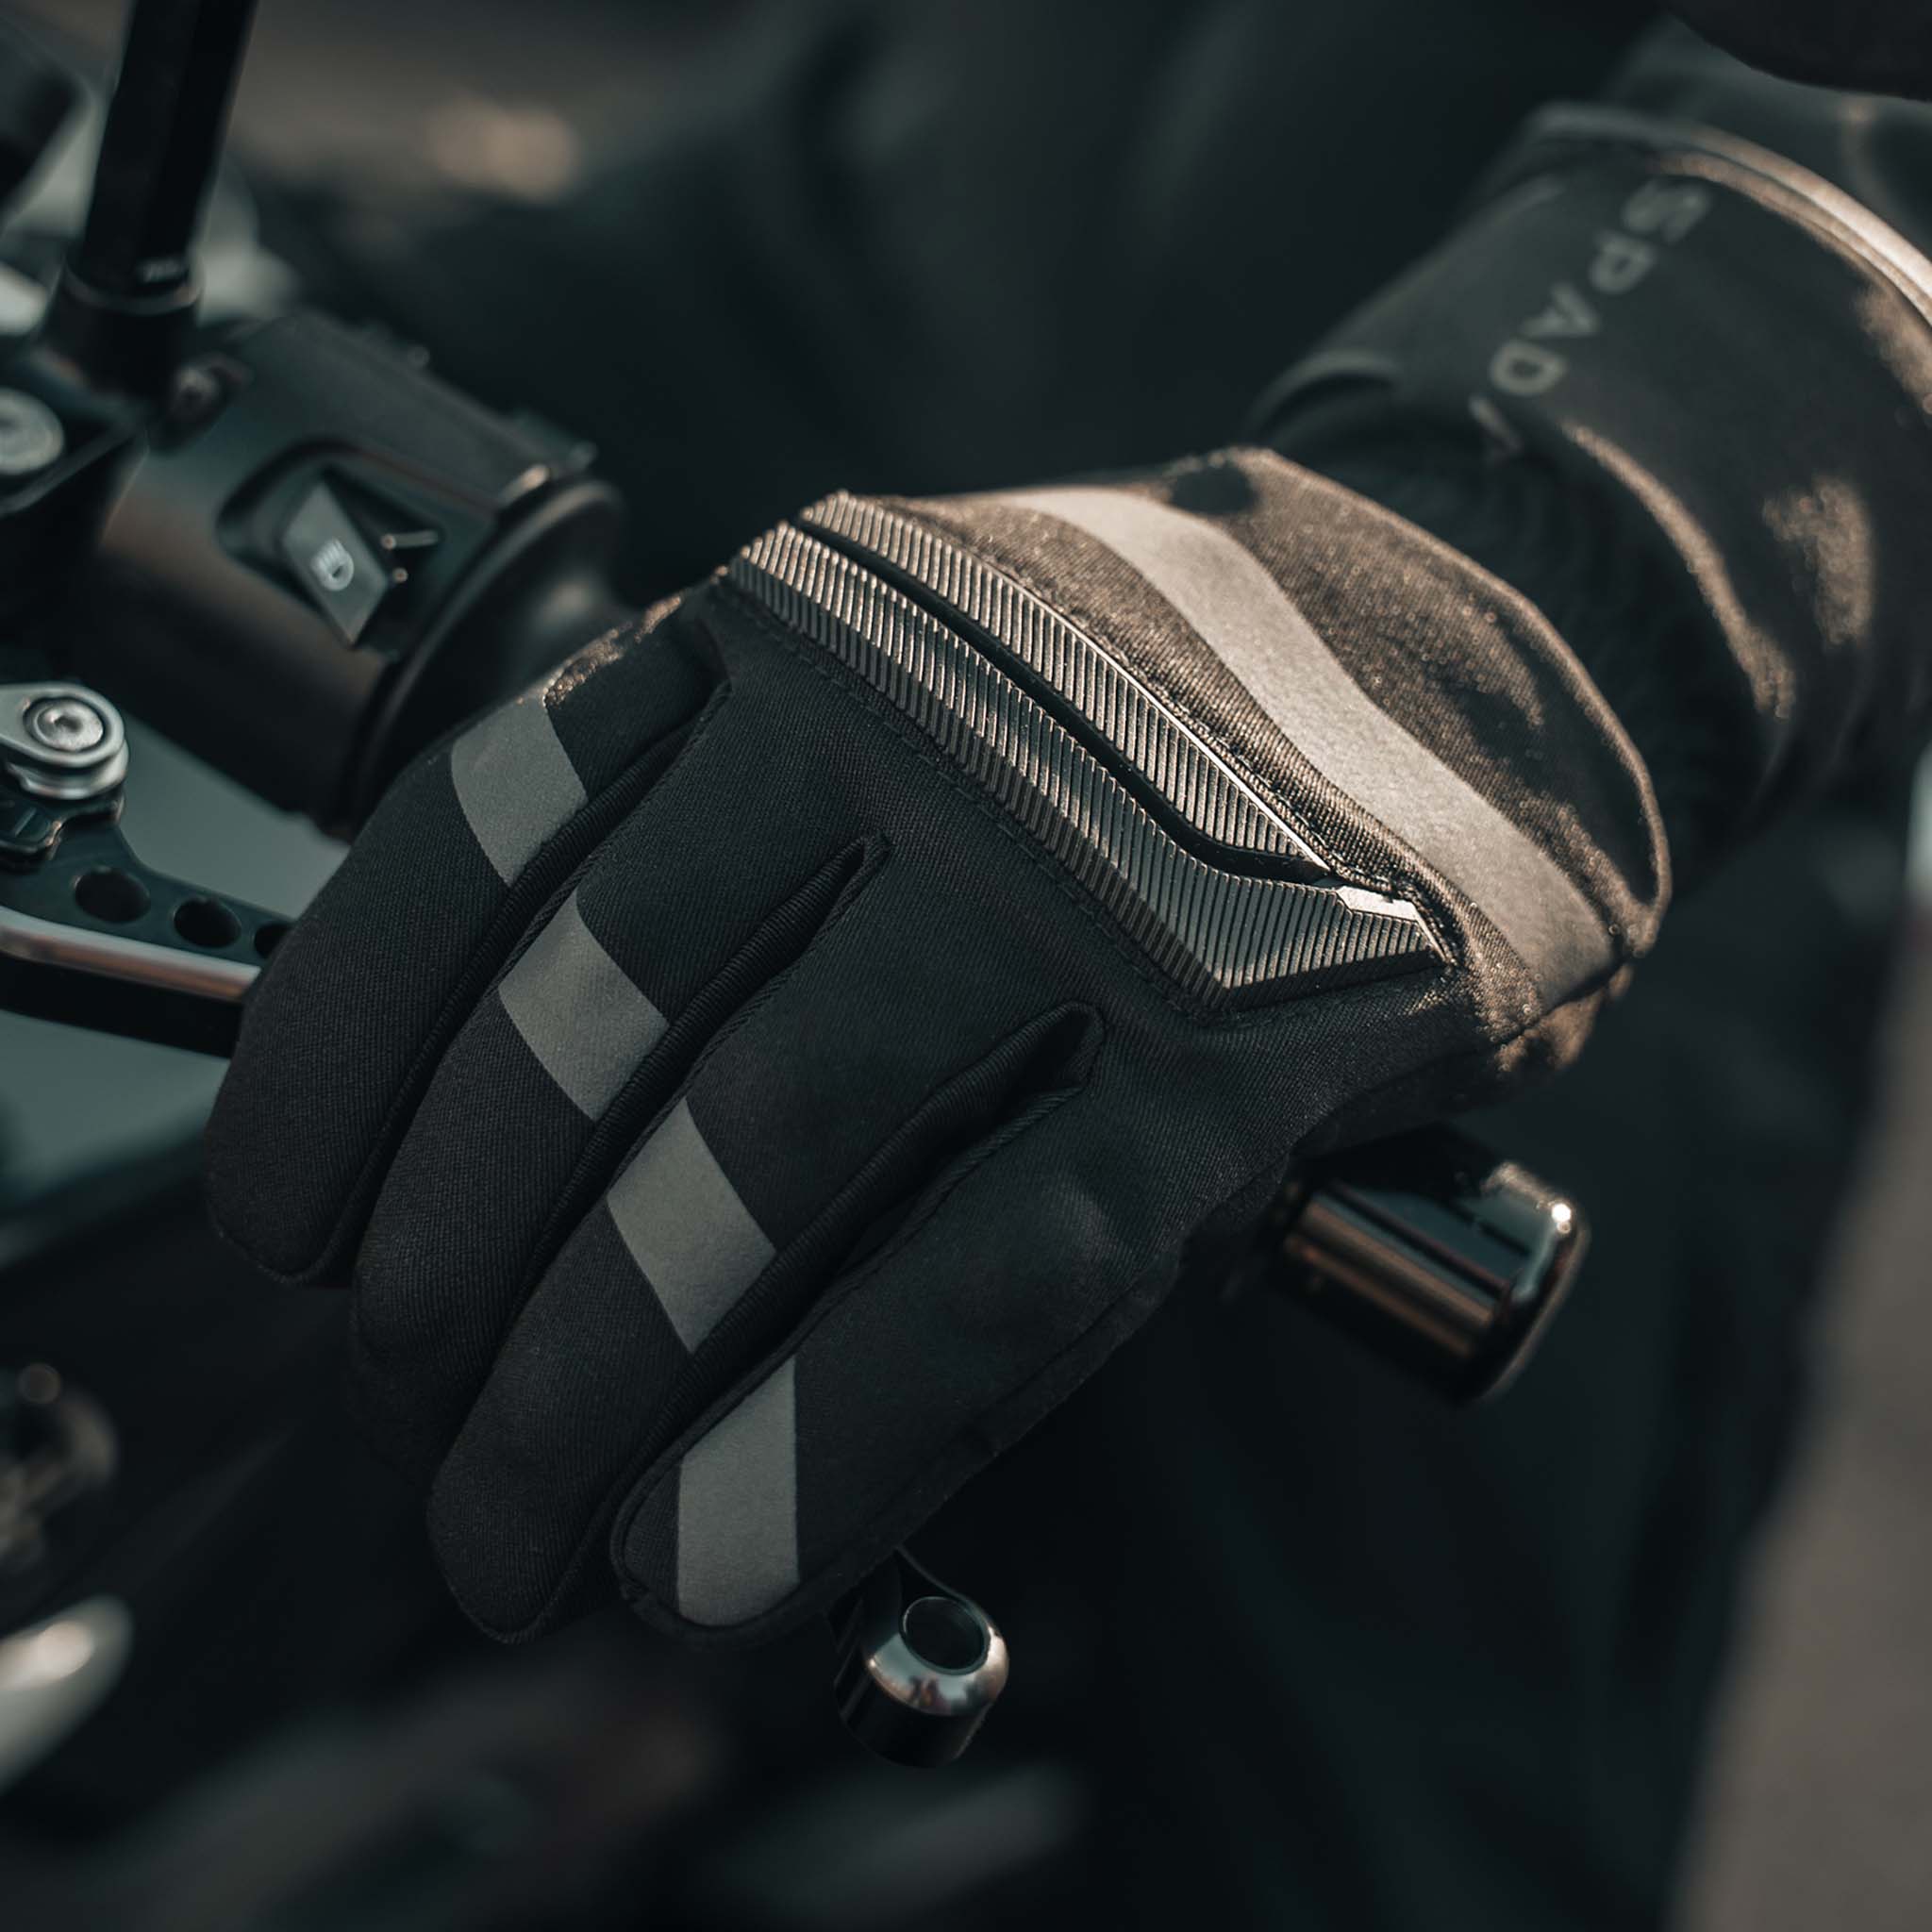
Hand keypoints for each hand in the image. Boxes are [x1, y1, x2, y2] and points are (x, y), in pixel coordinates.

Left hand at [207, 448, 1662, 1642]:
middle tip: (426, 1430)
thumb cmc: (1150, 719)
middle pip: (590, 1026)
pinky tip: (724, 1553)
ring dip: (604, 1385)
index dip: (336, 1064)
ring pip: (762, 1153)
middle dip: (459, 1283)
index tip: (287, 1225)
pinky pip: (990, 1265)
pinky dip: (831, 1437)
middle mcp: (907, 723)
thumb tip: (532, 1166)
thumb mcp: (903, 697)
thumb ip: (732, 859)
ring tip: (530, 1526)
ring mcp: (1079, 873)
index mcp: (787, 626)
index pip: (475, 843)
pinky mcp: (1240, 1039)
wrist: (1476, 647)